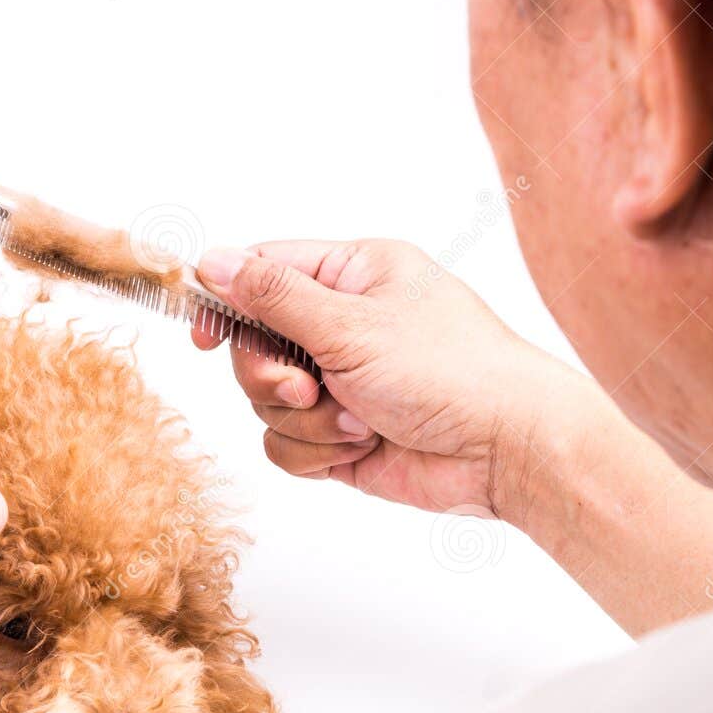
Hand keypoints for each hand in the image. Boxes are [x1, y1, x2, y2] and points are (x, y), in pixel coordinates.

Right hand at [192, 240, 574, 519]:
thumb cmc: (450, 370)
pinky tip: (361, 447)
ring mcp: (341, 382)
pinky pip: (286, 444)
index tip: (204, 333)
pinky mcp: (341, 435)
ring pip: (266, 401)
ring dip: (305, 420)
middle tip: (306, 388)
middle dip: (272, 375)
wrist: (509, 450)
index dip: (226, 300)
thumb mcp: (351, 324)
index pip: (263, 271)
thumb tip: (211, 260)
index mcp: (353, 275)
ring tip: (359, 422)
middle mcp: (343, 324)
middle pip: (254, 344)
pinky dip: (316, 451)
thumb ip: (273, 296)